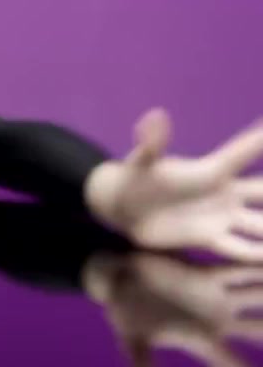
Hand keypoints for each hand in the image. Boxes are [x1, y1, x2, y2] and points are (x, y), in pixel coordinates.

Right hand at [84, 251, 262, 365]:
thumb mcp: (132, 339)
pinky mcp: (208, 275)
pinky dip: (257, 270)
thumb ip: (141, 360)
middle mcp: (217, 320)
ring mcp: (215, 297)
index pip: (236, 362)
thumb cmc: (124, 313)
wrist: (115, 280)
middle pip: (260, 331)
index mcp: (203, 339)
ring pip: (257, 297)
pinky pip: (241, 271)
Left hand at [86, 108, 262, 261]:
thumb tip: (156, 115)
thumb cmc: (134, 178)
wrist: (122, 208)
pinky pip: (243, 249)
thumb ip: (152, 142)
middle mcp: (224, 192)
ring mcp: (222, 217)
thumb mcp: (141, 162)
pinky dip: (259, 256)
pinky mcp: (211, 239)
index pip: (246, 152)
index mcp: (210, 170)